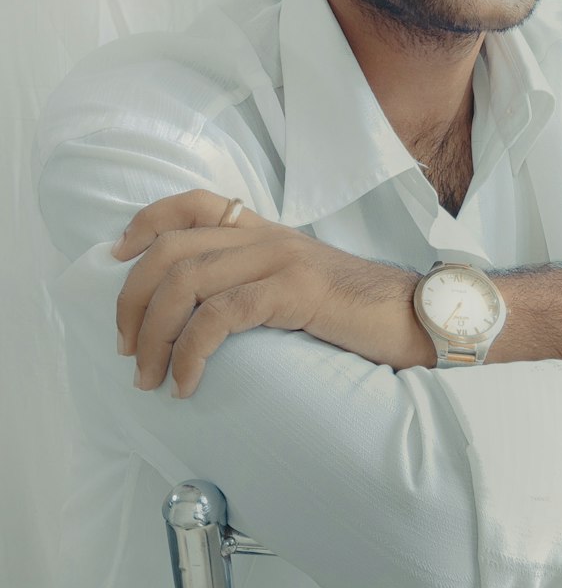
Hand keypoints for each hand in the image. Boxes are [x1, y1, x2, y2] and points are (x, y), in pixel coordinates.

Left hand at [113, 189, 424, 397]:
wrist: (419, 316)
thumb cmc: (360, 315)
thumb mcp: (302, 287)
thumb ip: (259, 285)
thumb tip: (205, 318)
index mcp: (267, 232)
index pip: (192, 204)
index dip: (144, 224)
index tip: (116, 259)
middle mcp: (268, 236)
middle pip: (171, 249)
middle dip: (132, 300)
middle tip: (128, 349)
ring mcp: (280, 259)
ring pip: (186, 281)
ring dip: (153, 336)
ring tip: (149, 378)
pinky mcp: (294, 290)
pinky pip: (221, 316)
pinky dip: (190, 353)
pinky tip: (186, 383)